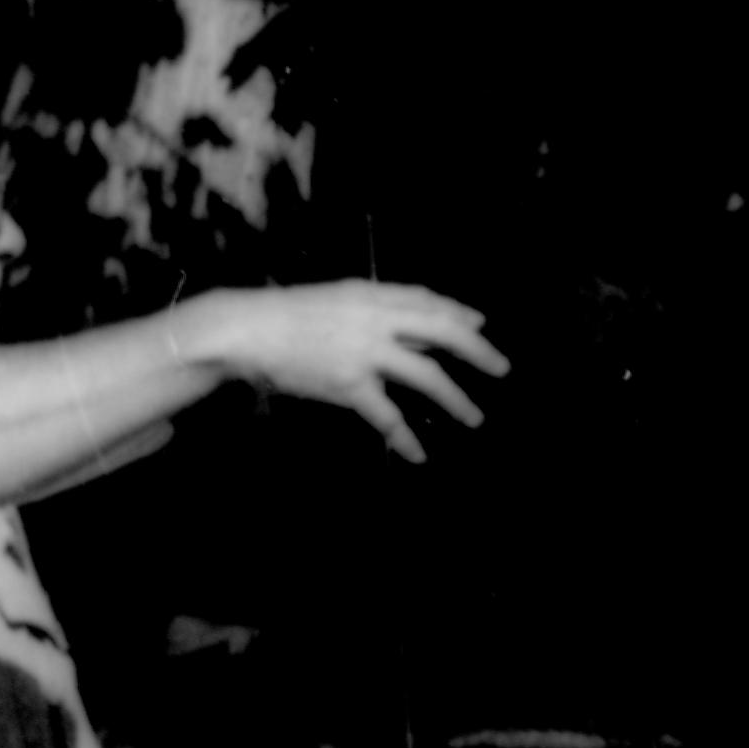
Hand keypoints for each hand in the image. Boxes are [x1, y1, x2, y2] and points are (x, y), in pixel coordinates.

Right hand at [214, 282, 508, 461]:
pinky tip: (417, 453)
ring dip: (456, 398)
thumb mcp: (334, 299)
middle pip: (442, 331)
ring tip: (474, 417)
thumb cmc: (284, 315)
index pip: (427, 300)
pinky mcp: (349, 383)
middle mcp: (376, 319)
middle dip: (477, 350)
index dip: (458, 312)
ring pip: (427, 375)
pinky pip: (387, 415)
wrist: (247, 328)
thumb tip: (402, 323)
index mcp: (371, 293)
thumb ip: (369, 308)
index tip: (481, 323)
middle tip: (502, 367)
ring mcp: (366, 351)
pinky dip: (404, 436)